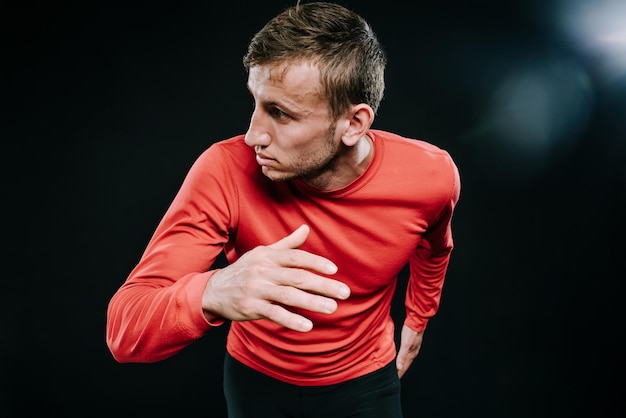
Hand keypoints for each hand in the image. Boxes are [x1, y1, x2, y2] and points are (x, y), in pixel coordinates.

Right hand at [202, 224, 350, 331]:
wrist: (214, 290)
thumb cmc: (245, 270)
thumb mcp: (263, 253)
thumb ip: (287, 244)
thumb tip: (306, 228)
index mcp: (268, 256)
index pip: (296, 257)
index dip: (316, 263)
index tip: (334, 270)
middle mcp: (263, 271)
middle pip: (297, 277)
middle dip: (323, 285)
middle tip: (344, 292)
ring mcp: (256, 289)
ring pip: (289, 296)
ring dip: (312, 302)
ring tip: (332, 308)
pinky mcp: (251, 307)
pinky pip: (274, 313)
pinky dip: (291, 320)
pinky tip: (307, 325)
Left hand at [396, 324, 422, 377]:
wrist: (417, 321)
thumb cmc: (411, 332)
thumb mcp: (405, 344)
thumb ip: (402, 356)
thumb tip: (399, 367)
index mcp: (411, 354)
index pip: (404, 368)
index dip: (400, 374)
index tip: (396, 380)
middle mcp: (413, 353)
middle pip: (405, 365)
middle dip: (401, 371)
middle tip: (396, 378)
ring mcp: (412, 348)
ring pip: (406, 360)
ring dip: (401, 365)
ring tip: (398, 370)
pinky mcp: (411, 343)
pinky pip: (406, 354)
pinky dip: (402, 358)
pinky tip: (400, 357)